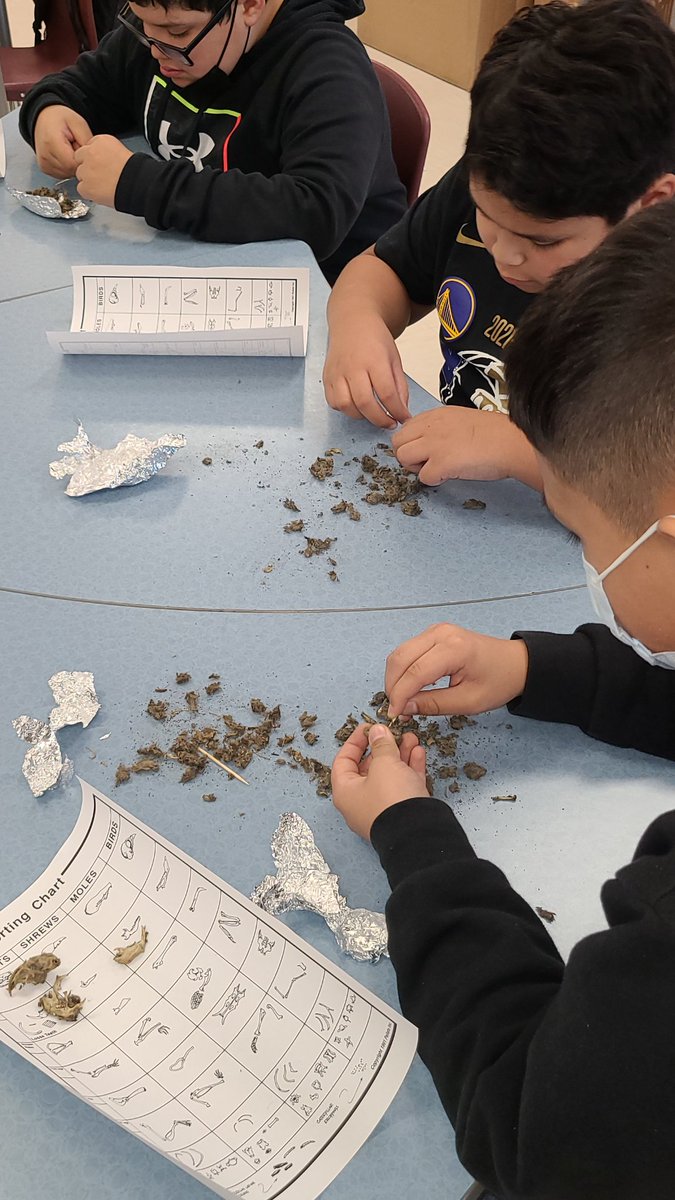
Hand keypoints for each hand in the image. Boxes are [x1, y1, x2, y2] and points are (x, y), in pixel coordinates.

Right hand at [34, 105, 93, 177]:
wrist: (44, 117)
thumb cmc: (60, 118)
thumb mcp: (79, 123)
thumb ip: (87, 142)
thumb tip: (94, 159)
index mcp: (52, 143)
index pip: (74, 164)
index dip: (82, 158)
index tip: (82, 147)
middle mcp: (45, 156)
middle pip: (71, 171)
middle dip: (78, 161)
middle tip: (76, 146)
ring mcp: (44, 164)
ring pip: (68, 174)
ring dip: (73, 165)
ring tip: (70, 149)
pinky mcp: (45, 168)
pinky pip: (63, 174)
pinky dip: (68, 167)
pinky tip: (66, 155)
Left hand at [74, 135, 132, 206]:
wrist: (137, 185)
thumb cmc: (134, 171)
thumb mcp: (120, 150)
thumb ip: (106, 151)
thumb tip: (100, 157)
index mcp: (100, 141)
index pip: (88, 146)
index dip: (95, 156)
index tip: (102, 163)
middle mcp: (90, 153)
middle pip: (80, 158)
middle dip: (88, 166)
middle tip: (101, 174)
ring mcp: (86, 170)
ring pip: (80, 174)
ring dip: (88, 179)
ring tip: (104, 184)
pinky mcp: (85, 186)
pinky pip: (81, 188)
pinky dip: (89, 191)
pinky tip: (101, 191)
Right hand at [323, 316, 409, 428]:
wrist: (353, 322)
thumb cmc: (374, 339)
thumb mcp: (394, 359)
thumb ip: (399, 385)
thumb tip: (402, 410)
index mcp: (375, 359)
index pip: (386, 393)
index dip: (397, 411)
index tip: (403, 418)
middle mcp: (353, 366)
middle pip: (365, 403)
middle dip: (380, 419)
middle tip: (389, 423)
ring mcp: (337, 372)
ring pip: (347, 406)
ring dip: (362, 416)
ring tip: (373, 414)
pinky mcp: (327, 377)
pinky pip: (334, 402)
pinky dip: (346, 410)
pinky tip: (356, 406)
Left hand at [331, 723, 427, 840]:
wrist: (418, 833)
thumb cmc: (391, 799)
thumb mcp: (383, 764)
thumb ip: (380, 744)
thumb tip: (378, 731)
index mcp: (346, 792)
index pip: (344, 761)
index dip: (355, 741)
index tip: (368, 727)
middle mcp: (361, 802)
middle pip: (369, 767)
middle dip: (383, 747)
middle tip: (394, 732)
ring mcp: (383, 807)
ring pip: (390, 775)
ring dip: (400, 754)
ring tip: (411, 738)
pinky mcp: (402, 812)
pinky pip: (404, 785)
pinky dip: (410, 768)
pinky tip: (418, 752)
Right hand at [386, 624, 528, 718]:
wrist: (516, 663)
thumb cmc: (498, 682)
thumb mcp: (468, 702)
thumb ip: (434, 704)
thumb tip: (404, 708)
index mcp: (454, 649)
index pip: (414, 672)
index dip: (399, 695)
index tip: (394, 715)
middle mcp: (441, 633)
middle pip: (400, 658)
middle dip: (393, 686)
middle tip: (397, 711)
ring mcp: (436, 630)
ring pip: (400, 653)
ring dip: (396, 678)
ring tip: (403, 702)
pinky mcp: (434, 634)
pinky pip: (409, 651)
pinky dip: (403, 670)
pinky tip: (411, 688)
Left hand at [392, 407, 542, 488]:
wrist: (511, 443)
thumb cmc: (495, 434)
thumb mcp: (462, 420)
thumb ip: (441, 427)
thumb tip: (430, 443)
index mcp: (437, 415)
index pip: (406, 428)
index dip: (413, 443)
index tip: (426, 451)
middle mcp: (431, 426)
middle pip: (397, 443)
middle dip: (408, 456)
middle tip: (428, 462)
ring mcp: (434, 444)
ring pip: (403, 458)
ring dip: (417, 468)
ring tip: (438, 469)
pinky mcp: (441, 463)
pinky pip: (423, 477)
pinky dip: (434, 480)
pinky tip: (451, 475)